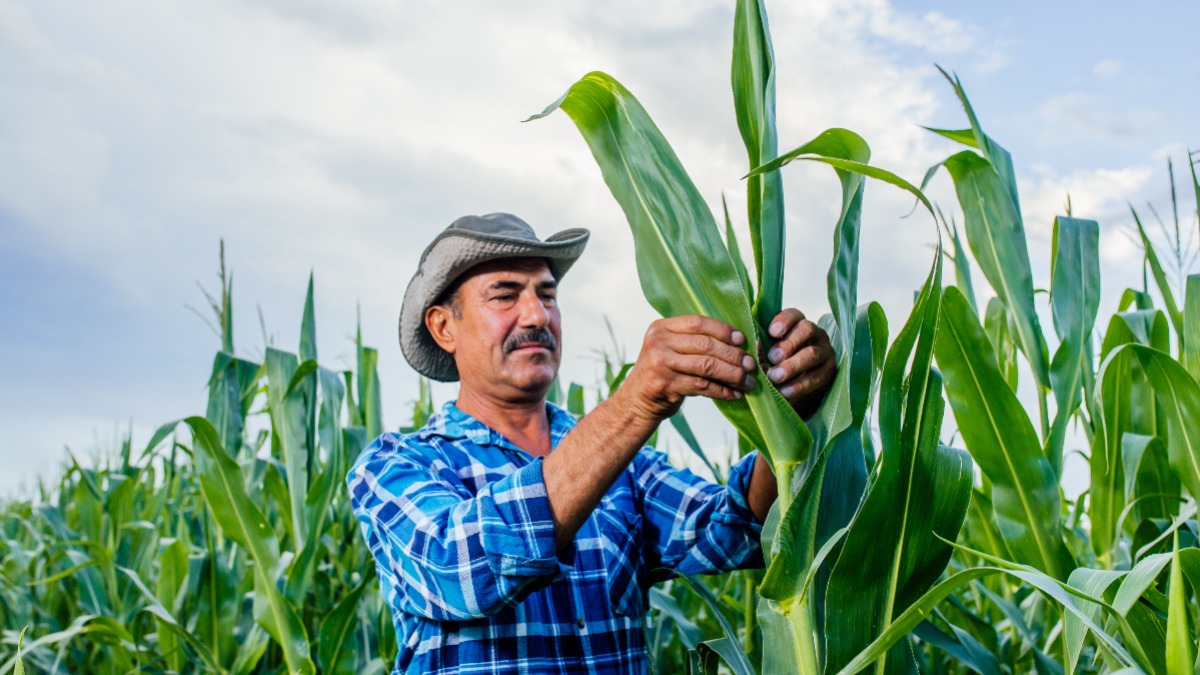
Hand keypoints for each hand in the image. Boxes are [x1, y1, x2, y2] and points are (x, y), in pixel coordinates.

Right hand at [620, 315, 756, 422]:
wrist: (636, 401)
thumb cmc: (661, 373)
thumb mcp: (669, 349)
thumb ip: (693, 341)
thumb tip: (737, 342)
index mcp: (661, 327)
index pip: (698, 323)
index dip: (723, 330)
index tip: (742, 339)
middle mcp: (658, 342)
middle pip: (706, 345)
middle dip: (733, 355)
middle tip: (751, 364)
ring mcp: (660, 364)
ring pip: (707, 366)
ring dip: (732, 375)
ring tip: (748, 381)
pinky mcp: (665, 386)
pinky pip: (703, 386)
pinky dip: (723, 391)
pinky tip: (735, 394)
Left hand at [763, 309, 835, 417]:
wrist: (797, 386)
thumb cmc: (779, 363)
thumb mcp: (769, 353)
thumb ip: (762, 348)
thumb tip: (750, 350)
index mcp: (798, 324)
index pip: (794, 315)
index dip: (784, 321)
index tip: (772, 332)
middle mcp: (815, 334)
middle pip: (806, 330)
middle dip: (788, 344)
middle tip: (772, 358)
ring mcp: (825, 352)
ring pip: (812, 354)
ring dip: (792, 366)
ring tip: (775, 377)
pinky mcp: (829, 371)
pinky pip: (817, 377)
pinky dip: (800, 385)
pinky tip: (786, 391)